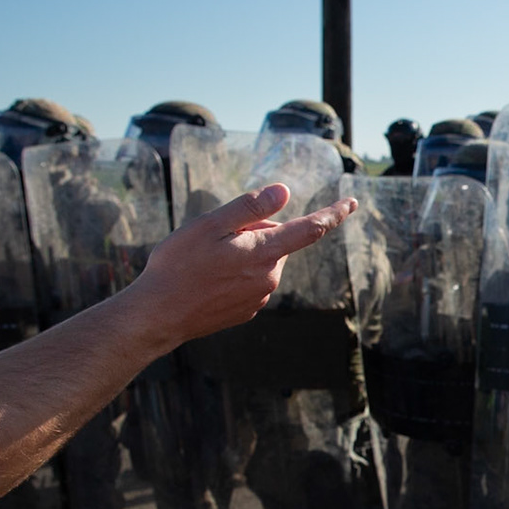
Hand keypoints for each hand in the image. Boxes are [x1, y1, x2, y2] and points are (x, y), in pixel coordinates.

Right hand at [122, 184, 356, 350]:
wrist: (157, 316)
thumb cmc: (178, 266)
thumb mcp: (209, 225)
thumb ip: (249, 208)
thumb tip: (284, 192)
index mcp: (264, 253)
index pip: (310, 229)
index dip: (333, 213)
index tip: (351, 202)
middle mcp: (269, 278)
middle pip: (275, 242)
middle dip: (255, 231)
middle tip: (216, 237)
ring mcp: (259, 298)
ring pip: (261, 262)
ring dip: (243, 253)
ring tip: (205, 261)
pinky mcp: (246, 310)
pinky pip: (249, 282)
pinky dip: (235, 273)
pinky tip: (207, 279)